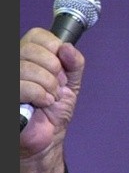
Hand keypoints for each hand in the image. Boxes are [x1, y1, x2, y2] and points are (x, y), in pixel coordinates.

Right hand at [19, 27, 84, 172]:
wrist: (48, 137)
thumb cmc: (54, 110)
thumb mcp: (71, 82)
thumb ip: (74, 63)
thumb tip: (67, 47)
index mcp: (28, 55)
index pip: (38, 35)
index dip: (54, 49)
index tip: (61, 68)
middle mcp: (15, 63)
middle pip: (33, 50)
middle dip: (54, 71)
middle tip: (56, 86)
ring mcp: (10, 79)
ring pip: (28, 68)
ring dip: (48, 86)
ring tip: (50, 97)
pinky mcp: (9, 95)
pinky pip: (22, 86)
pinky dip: (39, 95)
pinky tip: (43, 103)